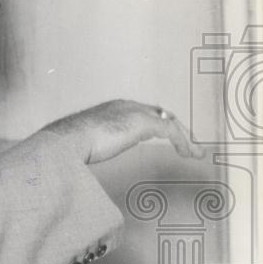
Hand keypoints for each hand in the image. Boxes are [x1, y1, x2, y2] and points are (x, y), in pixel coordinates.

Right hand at [42, 99, 205, 163]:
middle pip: (160, 114)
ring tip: (194, 151)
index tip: (165, 137)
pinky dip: (183, 142)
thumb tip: (93, 157)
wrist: (68, 139)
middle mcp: (127, 106)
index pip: (143, 113)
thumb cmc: (71, 144)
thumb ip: (99, 144)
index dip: (157, 125)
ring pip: (169, 121)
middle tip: (187, 143)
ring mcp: (136, 112)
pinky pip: (172, 131)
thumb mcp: (88, 142)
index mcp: (114, 108)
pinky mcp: (144, 123)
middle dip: (176, 128)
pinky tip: (187, 154)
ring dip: (185, 137)